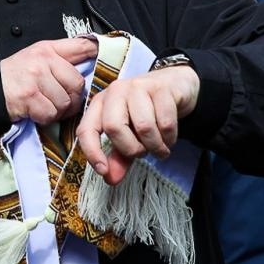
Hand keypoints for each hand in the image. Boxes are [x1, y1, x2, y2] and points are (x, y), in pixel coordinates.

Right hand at [0, 36, 99, 123]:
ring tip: (46, 104)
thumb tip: (92, 53)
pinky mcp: (29, 98)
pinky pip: (51, 113)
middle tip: (61, 100)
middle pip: (76, 84)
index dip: (97, 52)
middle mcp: (43, 61)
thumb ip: (63, 55)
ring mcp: (36, 79)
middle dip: (71, 98)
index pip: (80, 47)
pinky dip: (46, 117)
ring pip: (65, 102)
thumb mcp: (38, 55)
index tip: (105, 56)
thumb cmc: (17, 74)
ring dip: (58, 110)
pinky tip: (37, 111)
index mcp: (48, 49)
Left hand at [76, 65, 200, 184]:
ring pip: (143, 126)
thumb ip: (119, 157)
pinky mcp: (161, 88)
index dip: (92, 152)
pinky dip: (170, 137)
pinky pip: (165, 122)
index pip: (86, 129)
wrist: (176, 85)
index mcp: (101, 103)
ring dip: (156, 145)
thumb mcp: (130, 135)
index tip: (103, 171)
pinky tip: (170, 136)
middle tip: (144, 152)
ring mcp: (138, 86)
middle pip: (114, 127)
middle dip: (132, 149)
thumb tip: (110, 179)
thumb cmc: (148, 111)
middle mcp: (116, 91)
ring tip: (161, 146)